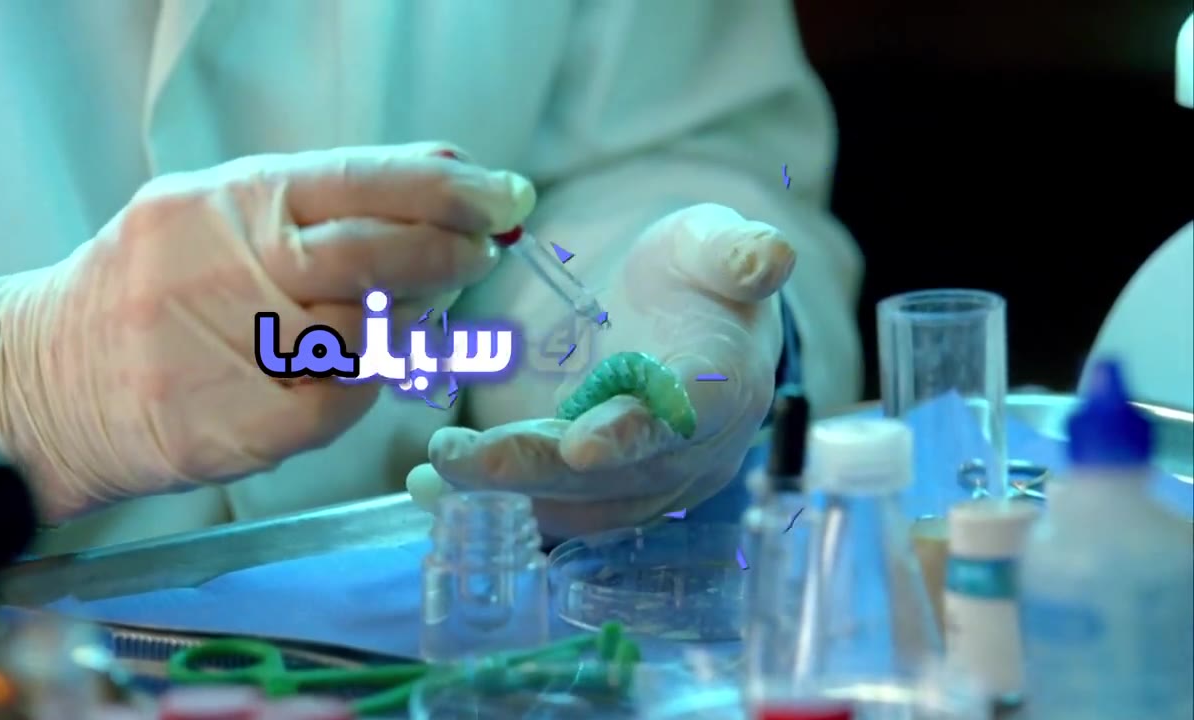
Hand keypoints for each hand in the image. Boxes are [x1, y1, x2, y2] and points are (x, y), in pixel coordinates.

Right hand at [0, 142, 535, 520]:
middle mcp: (228, 268)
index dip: (445, 189)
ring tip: (404, 314)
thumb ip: (328, 196)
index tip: (504, 195)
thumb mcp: (224, 213)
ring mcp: (231, 352)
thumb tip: (450, 171)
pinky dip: (368, 382)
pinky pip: (344, 400)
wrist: (47, 381)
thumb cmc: (157, 288)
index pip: (357, 181)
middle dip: (449, 251)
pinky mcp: (239, 428)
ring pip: (368, 335)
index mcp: (228, 202)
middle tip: (484, 250)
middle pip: (372, 256)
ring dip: (409, 322)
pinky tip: (357, 369)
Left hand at [406, 204, 794, 538]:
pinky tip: (435, 491)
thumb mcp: (720, 246)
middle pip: (613, 475)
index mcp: (725, 386)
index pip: (684, 418)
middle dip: (533, 469)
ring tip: (430, 479)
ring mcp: (649, 477)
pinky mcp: (609, 487)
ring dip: (504, 493)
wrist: (698, 319)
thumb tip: (768, 256)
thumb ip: (739, 252)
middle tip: (455, 458)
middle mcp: (691, 449)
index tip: (580, 446)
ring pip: (577, 501)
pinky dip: (499, 502)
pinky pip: (557, 506)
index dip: (633, 433)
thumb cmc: (704, 276)